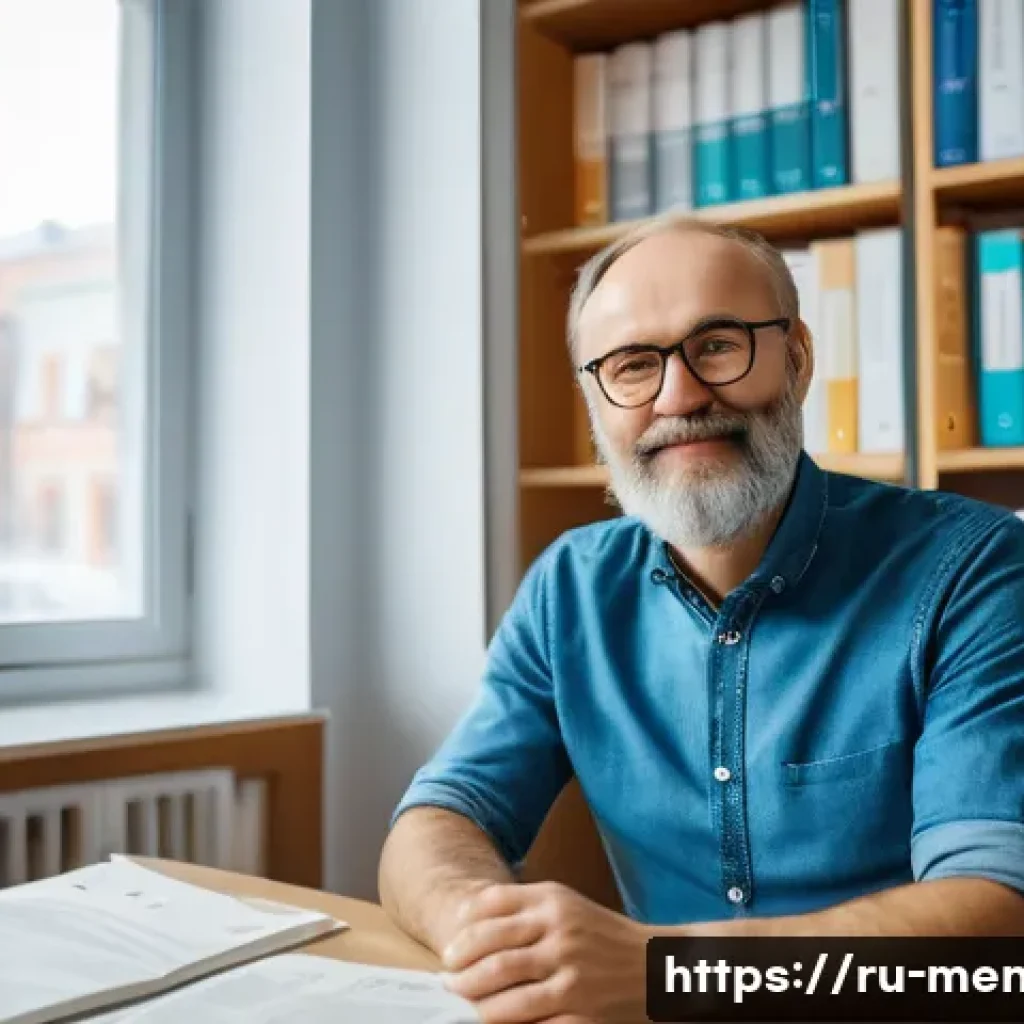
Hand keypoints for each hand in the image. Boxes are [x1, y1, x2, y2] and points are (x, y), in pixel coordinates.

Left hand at [439, 880, 650, 1023]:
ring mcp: (572, 977)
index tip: (450, 952)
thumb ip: (520, 908)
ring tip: (465, 1008)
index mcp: (553, 903)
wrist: (655, 966)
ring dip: (477, 1006)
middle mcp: (561, 935)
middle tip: (449, 984)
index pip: (491, 911)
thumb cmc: (601, 934)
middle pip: (492, 956)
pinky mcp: (582, 1014)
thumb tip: (465, 924)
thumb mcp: (564, 904)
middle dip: (461, 975)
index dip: (463, 934)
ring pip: (505, 996)